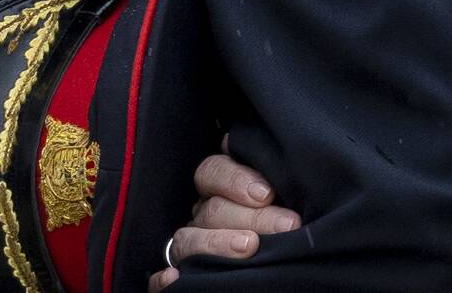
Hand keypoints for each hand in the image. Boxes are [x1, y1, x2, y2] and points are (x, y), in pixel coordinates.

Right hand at [147, 137, 300, 289]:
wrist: (293, 278)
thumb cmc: (288, 230)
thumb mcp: (281, 202)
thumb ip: (272, 190)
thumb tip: (276, 183)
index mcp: (221, 191)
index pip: (212, 172)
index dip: (235, 179)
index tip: (266, 192)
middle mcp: (203, 216)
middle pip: (210, 208)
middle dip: (251, 216)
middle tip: (287, 224)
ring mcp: (192, 246)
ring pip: (186, 239)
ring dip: (216, 243)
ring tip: (251, 247)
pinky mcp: (184, 277)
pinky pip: (158, 280)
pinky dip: (164, 280)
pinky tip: (174, 278)